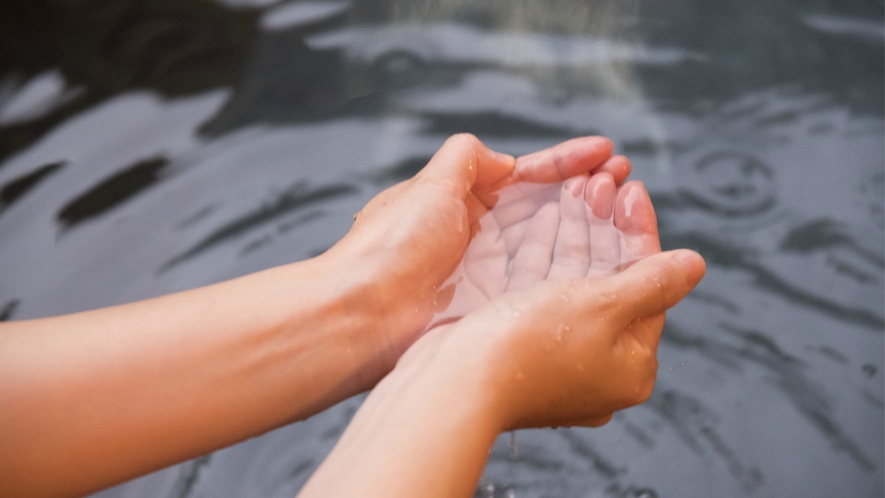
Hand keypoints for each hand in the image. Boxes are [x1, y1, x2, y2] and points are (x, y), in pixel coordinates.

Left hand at [323, 134, 629, 368]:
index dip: (565, 163)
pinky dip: (574, 266)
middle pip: (544, 208)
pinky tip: (605, 253)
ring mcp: (488, 274)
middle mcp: (479, 237)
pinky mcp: (495, 308)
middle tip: (625, 179)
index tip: (605, 153)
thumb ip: (467, 158)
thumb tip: (502, 158)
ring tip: (625, 205)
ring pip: (550, 243)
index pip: (524, 176)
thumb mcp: (431, 184)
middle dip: (585, 191)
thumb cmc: (392, 245)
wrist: (363, 315)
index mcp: (461, 201)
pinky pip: (543, 282)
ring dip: (587, 223)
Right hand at [396, 182, 704, 429]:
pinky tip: (544, 215)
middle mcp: (597, 364)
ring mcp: (557, 356)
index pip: (648, 283)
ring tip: (577, 185)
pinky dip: (545, 254)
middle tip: (603, 179)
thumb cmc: (530, 347)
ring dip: (576, 231)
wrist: (452, 383)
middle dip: (605, 224)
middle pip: (611, 280)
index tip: (633, 187)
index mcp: (630, 365)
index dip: (639, 230)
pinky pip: (542, 291)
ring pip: (574, 280)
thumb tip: (697, 264)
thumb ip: (653, 282)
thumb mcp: (604, 307)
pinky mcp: (520, 345)